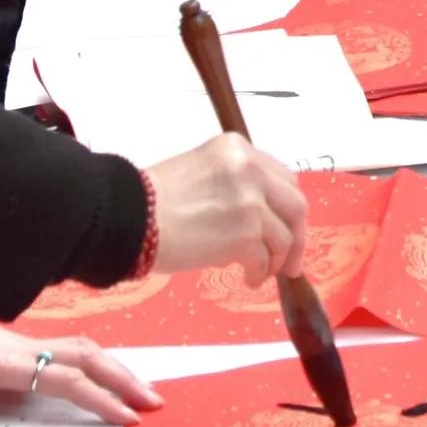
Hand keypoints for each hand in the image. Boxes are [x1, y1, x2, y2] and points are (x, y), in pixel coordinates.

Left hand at [0, 308, 162, 426]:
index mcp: (10, 362)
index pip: (66, 378)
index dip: (99, 397)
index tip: (126, 416)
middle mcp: (26, 349)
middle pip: (89, 356)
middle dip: (124, 377)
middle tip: (154, 402)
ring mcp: (28, 346)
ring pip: (84, 349)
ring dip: (115, 368)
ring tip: (142, 391)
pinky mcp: (25, 349)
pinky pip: (72, 352)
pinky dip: (98, 363)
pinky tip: (108, 378)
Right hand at [143, 131, 309, 281]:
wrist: (128, 219)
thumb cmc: (153, 199)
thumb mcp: (201, 170)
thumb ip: (235, 182)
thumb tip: (263, 213)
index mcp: (237, 148)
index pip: (282, 177)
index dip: (287, 207)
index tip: (285, 225)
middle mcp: (250, 169)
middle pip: (296, 205)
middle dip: (298, 236)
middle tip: (291, 260)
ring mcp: (250, 202)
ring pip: (284, 237)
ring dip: (277, 260)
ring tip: (261, 272)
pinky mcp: (244, 235)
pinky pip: (265, 259)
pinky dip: (259, 272)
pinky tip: (248, 278)